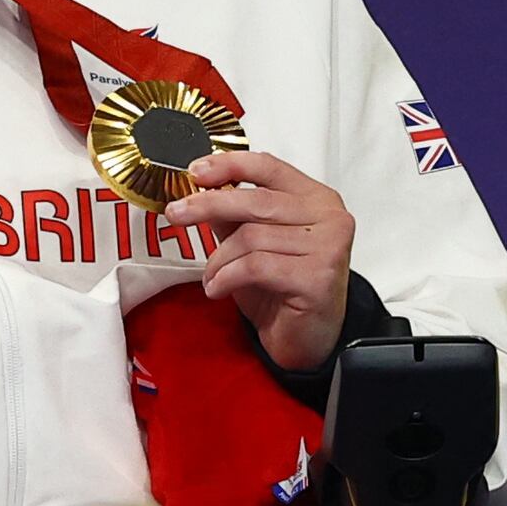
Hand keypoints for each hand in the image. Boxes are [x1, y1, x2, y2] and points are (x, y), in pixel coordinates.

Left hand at [157, 151, 358, 373]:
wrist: (306, 341)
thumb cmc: (283, 291)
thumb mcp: (253, 245)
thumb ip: (234, 216)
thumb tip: (200, 190)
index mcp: (316, 199)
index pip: (269, 167)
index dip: (230, 165)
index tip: (196, 172)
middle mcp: (329, 218)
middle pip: (256, 200)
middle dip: (209, 205)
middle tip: (177, 213)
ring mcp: (328, 247)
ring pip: (252, 237)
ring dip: (219, 259)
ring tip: (211, 277)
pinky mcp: (317, 277)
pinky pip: (256, 266)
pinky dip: (227, 277)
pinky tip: (219, 289)